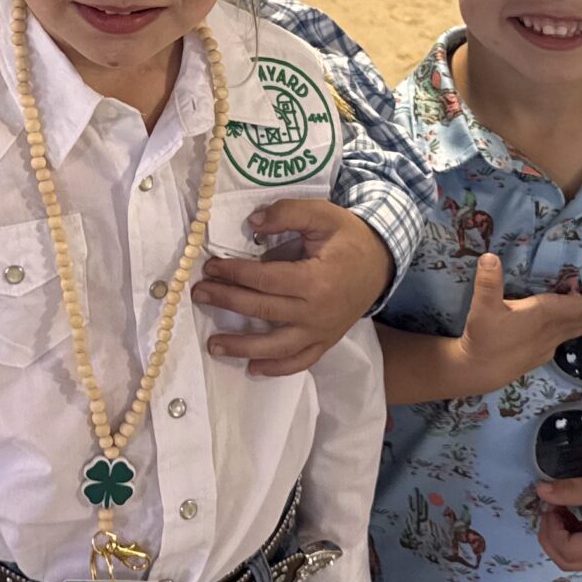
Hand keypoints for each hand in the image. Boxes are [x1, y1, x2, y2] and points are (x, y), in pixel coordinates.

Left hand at [195, 200, 393, 376]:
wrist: (382, 263)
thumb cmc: (349, 237)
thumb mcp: (323, 214)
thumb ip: (288, 213)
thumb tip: (253, 222)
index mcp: (316, 280)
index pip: (265, 280)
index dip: (235, 273)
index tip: (210, 268)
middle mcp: (317, 312)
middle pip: (264, 310)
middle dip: (227, 302)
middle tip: (199, 294)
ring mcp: (322, 331)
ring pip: (277, 347)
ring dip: (243, 347)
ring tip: (213, 345)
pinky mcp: (326, 342)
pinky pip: (300, 361)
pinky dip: (277, 368)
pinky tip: (252, 368)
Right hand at [458, 255, 581, 393]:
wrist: (478, 371)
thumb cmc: (483, 338)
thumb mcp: (482, 308)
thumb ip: (488, 282)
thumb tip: (490, 256)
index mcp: (543, 315)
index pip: (579, 309)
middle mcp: (551, 330)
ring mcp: (548, 344)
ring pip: (578, 329)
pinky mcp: (541, 352)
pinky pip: (568, 336)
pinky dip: (580, 328)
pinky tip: (579, 325)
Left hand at [532, 464, 581, 571]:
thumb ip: (569, 490)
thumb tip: (540, 491)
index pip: (565, 551)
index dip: (551, 529)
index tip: (551, 505)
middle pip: (564, 560)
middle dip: (550, 535)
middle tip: (551, 509)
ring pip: (569, 558)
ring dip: (557, 536)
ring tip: (561, 510)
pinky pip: (578, 551)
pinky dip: (567, 536)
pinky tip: (570, 515)